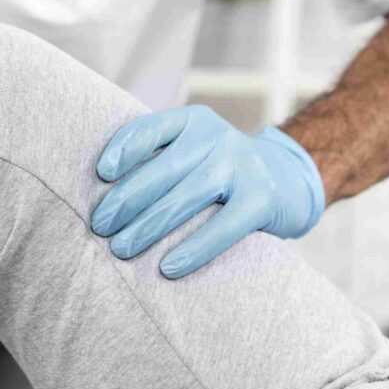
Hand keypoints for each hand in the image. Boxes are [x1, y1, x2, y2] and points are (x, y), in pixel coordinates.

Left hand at [91, 105, 324, 278]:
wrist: (288, 179)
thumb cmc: (218, 172)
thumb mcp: (191, 152)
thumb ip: (157, 162)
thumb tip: (104, 201)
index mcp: (192, 122)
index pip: (150, 129)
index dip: (124, 149)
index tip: (102, 174)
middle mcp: (216, 137)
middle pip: (163, 169)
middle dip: (126, 200)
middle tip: (99, 226)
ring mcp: (242, 165)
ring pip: (186, 197)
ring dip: (149, 226)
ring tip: (121, 248)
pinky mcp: (261, 198)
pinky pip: (223, 227)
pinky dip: (193, 249)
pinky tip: (167, 267)